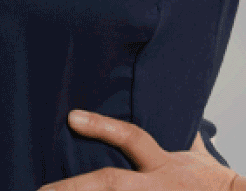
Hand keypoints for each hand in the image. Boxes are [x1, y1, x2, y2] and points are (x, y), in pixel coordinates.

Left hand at [38, 110, 243, 190]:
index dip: (102, 126)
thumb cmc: (213, 183)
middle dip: (74, 188)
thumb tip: (170, 102)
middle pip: (112, 184)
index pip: (132, 139)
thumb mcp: (195, 155)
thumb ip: (176, 131)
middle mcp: (156, 187)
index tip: (72, 117)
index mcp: (163, 165)